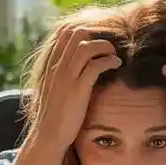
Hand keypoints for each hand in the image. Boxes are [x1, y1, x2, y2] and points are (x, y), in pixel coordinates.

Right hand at [35, 27, 121, 147]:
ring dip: (105, 46)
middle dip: (96, 34)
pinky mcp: (78, 89)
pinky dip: (109, 60)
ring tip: (114, 53)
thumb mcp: (54, 88)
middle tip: (108, 45)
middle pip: (76, 34)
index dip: (84, 29)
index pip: (65, 33)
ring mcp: (67, 77)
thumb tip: (76, 66)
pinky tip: (116, 64)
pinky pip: (96, 65)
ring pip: (86, 46)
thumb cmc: (54, 114)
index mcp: (51, 64)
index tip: (97, 38)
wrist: (49, 134)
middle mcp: (57, 66)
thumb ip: (61, 74)